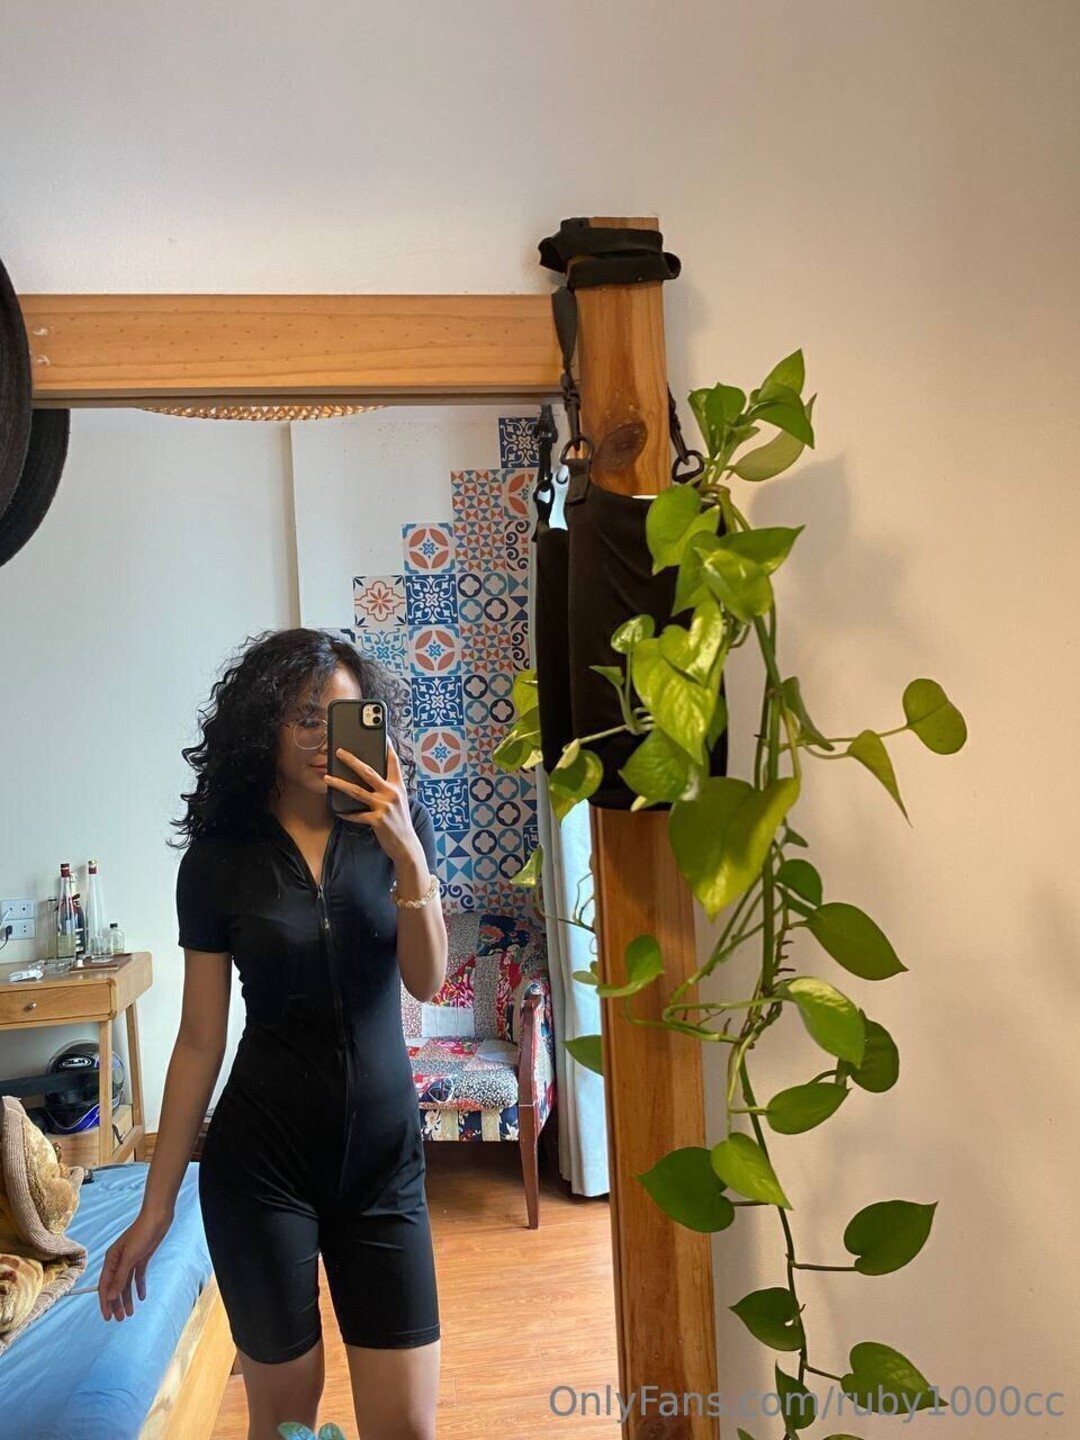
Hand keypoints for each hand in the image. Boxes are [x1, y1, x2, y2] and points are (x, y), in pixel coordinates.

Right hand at [98, 1206, 170, 1320]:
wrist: (158, 1217)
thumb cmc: (142, 1233)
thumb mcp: (130, 1257)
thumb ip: (120, 1277)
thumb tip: (110, 1296)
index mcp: (111, 1260)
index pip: (105, 1286)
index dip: (105, 1302)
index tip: (108, 1317)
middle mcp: (118, 1261)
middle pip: (115, 1287)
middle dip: (117, 1303)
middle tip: (121, 1319)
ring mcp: (130, 1260)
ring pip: (126, 1284)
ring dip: (127, 1298)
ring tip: (130, 1313)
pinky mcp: (141, 1258)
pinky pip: (137, 1276)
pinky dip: (139, 1287)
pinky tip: (142, 1297)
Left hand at [323, 738, 419, 861]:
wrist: (406, 844)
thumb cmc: (400, 821)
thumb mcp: (399, 800)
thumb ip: (388, 788)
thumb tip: (369, 777)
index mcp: (398, 786)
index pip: (393, 762)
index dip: (387, 747)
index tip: (382, 735)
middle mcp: (392, 793)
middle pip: (368, 772)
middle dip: (352, 760)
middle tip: (339, 752)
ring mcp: (384, 806)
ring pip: (357, 791)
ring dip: (339, 784)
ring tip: (327, 778)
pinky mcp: (377, 820)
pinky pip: (356, 814)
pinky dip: (345, 813)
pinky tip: (337, 810)